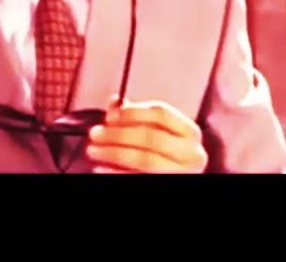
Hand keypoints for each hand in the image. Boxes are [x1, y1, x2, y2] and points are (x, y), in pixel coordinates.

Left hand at [86, 96, 207, 172]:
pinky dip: (116, 172)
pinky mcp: (168, 183)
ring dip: (114, 153)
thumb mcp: (157, 131)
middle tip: (96, 133)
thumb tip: (114, 103)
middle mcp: (191, 152)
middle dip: (118, 134)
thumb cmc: (165, 153)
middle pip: (151, 136)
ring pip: (145, 159)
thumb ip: (137, 117)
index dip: (132, 112)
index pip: (161, 113)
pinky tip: (101, 168)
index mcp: (189, 132)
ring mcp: (181, 171)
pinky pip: (137, 177)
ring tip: (94, 150)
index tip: (110, 115)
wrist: (173, 175)